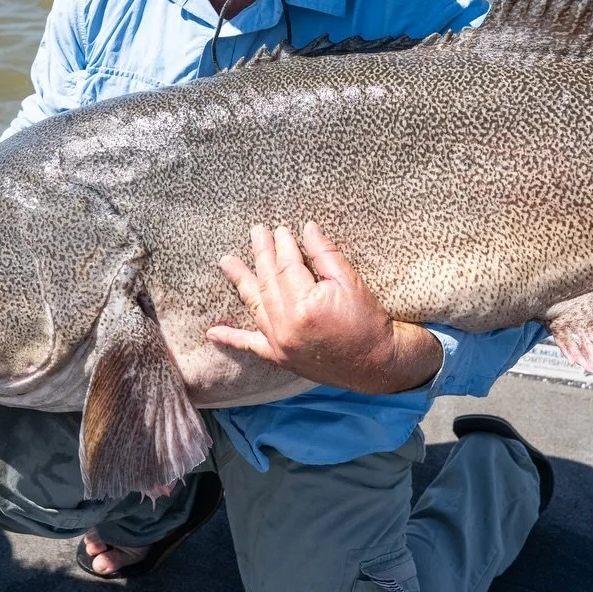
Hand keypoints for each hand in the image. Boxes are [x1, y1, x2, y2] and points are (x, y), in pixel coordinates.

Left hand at [206, 222, 441, 394]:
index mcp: (305, 305)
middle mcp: (287, 326)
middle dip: (262, 254)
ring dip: (241, 281)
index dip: (284, 245)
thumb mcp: (351, 282)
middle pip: (269, 281)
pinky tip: (213, 332)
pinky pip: (251, 346)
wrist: (378, 364)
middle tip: (255, 232)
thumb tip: (307, 228)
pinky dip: (231, 339)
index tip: (280, 229)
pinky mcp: (281, 358)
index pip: (288, 266)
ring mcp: (280, 344)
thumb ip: (325, 255)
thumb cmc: (369, 322)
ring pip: (256, 305)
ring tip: (227, 261)